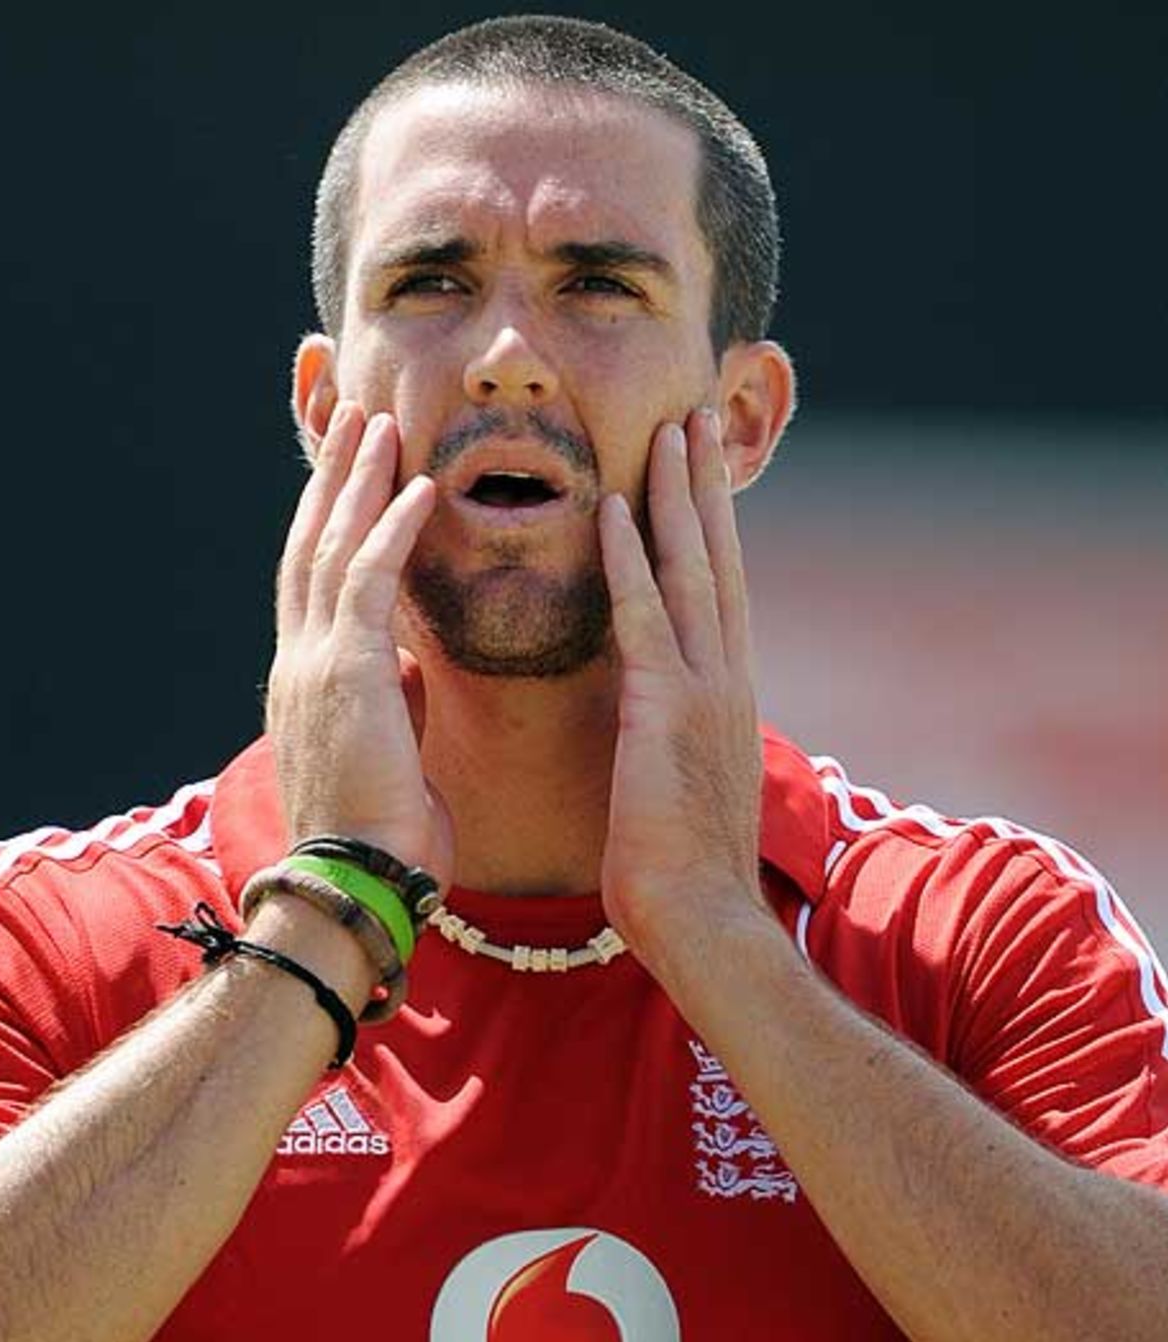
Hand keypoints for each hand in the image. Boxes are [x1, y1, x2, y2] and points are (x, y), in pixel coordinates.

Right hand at [267, 402, 453, 885]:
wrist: (353, 886)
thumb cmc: (379, 835)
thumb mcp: (385, 750)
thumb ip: (390, 699)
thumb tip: (408, 665)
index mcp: (309, 677)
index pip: (315, 578)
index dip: (330, 517)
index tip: (351, 469)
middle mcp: (301, 658)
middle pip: (311, 543)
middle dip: (332, 476)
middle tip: (354, 414)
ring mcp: (316, 662)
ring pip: (332, 548)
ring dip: (356, 480)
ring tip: (379, 422)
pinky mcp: (347, 674)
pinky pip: (369, 582)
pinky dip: (392, 530)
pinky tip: (416, 487)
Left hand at [598, 409, 770, 980]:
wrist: (704, 923)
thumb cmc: (685, 873)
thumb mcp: (684, 787)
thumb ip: (672, 737)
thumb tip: (653, 715)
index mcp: (727, 696)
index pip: (720, 594)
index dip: (711, 529)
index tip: (699, 475)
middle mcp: (728, 678)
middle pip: (720, 561)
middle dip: (707, 488)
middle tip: (697, 418)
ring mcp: (704, 690)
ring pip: (693, 570)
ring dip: (678, 495)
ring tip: (669, 429)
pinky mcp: (668, 710)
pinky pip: (644, 616)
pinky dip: (630, 557)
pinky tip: (613, 506)